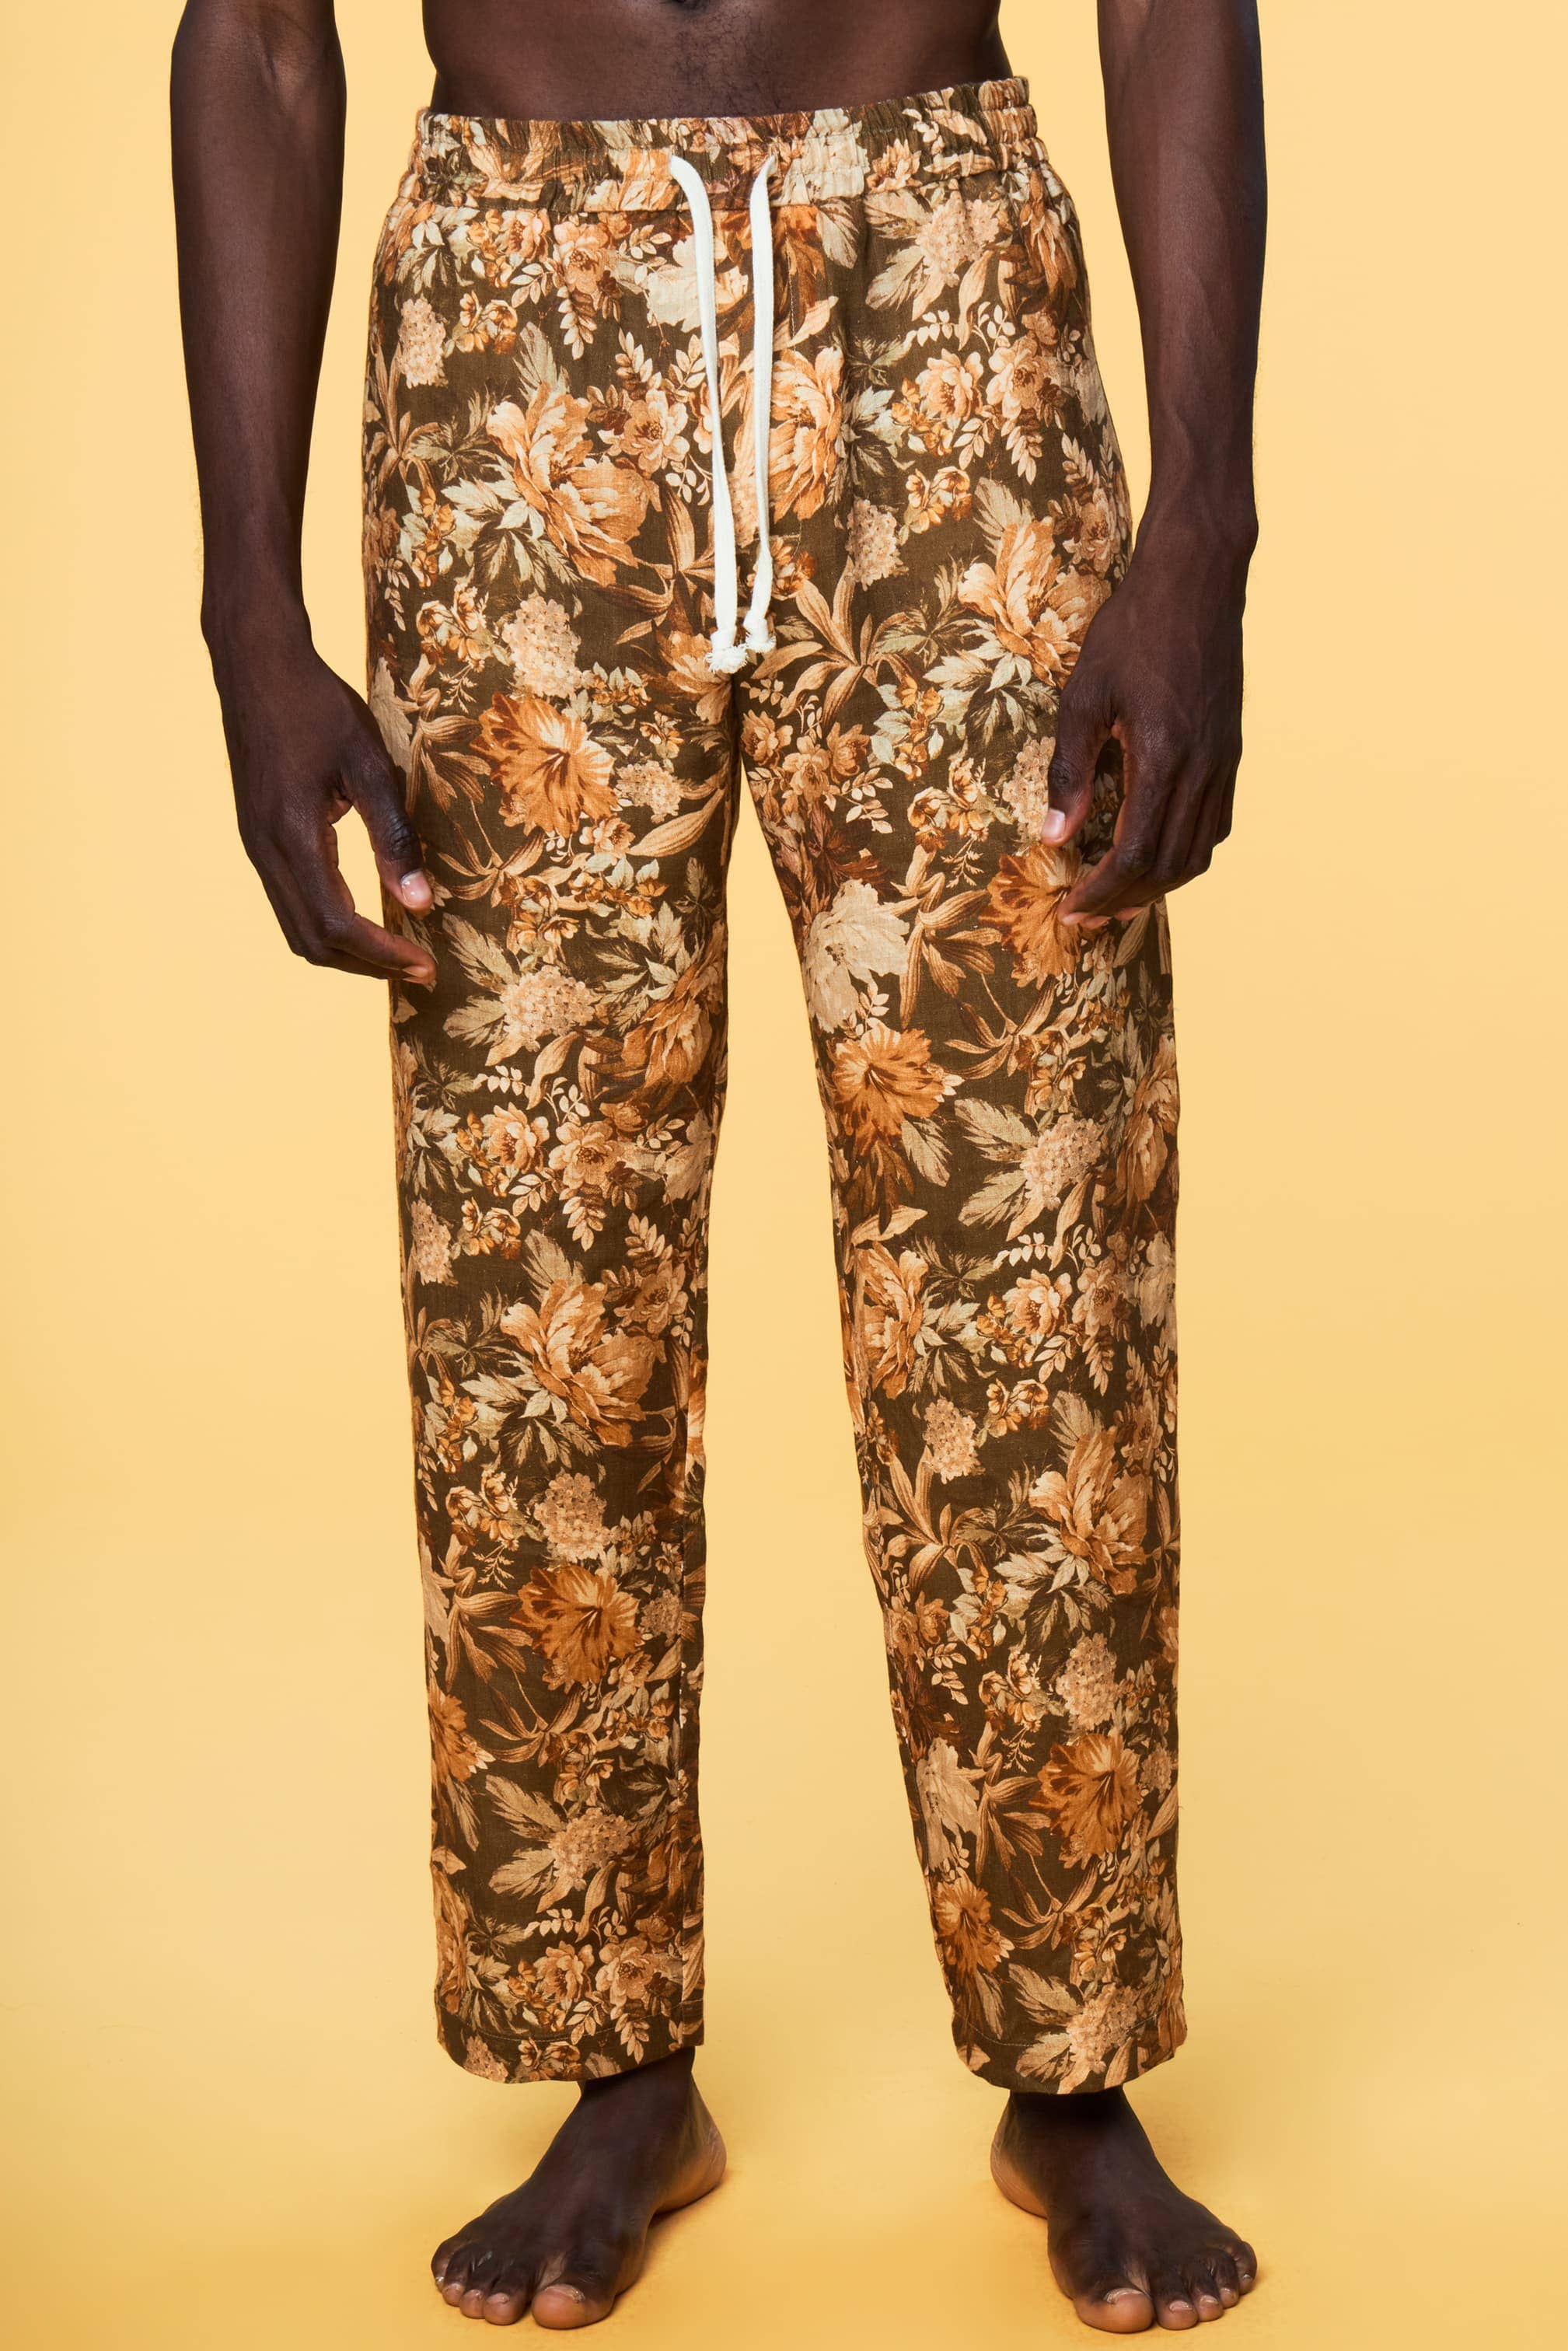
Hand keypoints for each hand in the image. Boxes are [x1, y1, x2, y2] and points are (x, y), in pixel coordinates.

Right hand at [212, 635, 434, 982]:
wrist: (256, 662)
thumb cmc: (315, 704)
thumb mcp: (368, 765)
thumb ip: (394, 837)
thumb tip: (421, 902)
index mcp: (291, 837)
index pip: (336, 925)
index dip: (382, 955)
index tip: (425, 966)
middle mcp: (264, 851)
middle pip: (311, 941)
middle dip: (366, 965)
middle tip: (418, 969)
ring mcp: (255, 845)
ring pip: (296, 926)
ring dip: (345, 949)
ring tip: (395, 950)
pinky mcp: (257, 835)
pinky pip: (289, 900)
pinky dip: (328, 921)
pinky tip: (364, 913)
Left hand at [1042, 521, 1250, 927]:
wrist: (1198, 580)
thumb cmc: (1134, 629)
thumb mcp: (1084, 696)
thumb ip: (1069, 770)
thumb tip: (1054, 837)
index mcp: (1163, 758)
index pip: (1133, 856)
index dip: (1100, 894)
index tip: (1070, 913)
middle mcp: (1202, 769)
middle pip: (1168, 866)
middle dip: (1124, 900)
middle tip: (1085, 916)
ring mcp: (1223, 761)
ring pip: (1199, 852)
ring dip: (1158, 884)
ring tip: (1117, 895)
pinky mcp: (1231, 751)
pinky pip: (1216, 823)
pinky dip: (1186, 852)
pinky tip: (1155, 850)